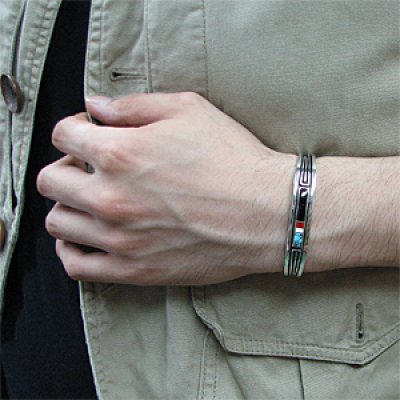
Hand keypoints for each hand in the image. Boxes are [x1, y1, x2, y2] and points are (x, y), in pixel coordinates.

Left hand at [37, 92, 293, 284]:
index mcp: (119, 153)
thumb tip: (96, 107)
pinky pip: (76, 264)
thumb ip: (133, 105)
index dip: (75, 129)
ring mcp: (119, 239)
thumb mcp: (188, 110)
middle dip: (68, 166)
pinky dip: (71, 248)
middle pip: (51, 180)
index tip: (93, 134)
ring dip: (69, 205)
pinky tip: (88, 236)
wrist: (266, 212)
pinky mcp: (133, 270)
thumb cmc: (233, 158)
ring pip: (57, 222)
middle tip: (93, 167)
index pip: (62, 134)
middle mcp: (110, 197)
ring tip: (93, 201)